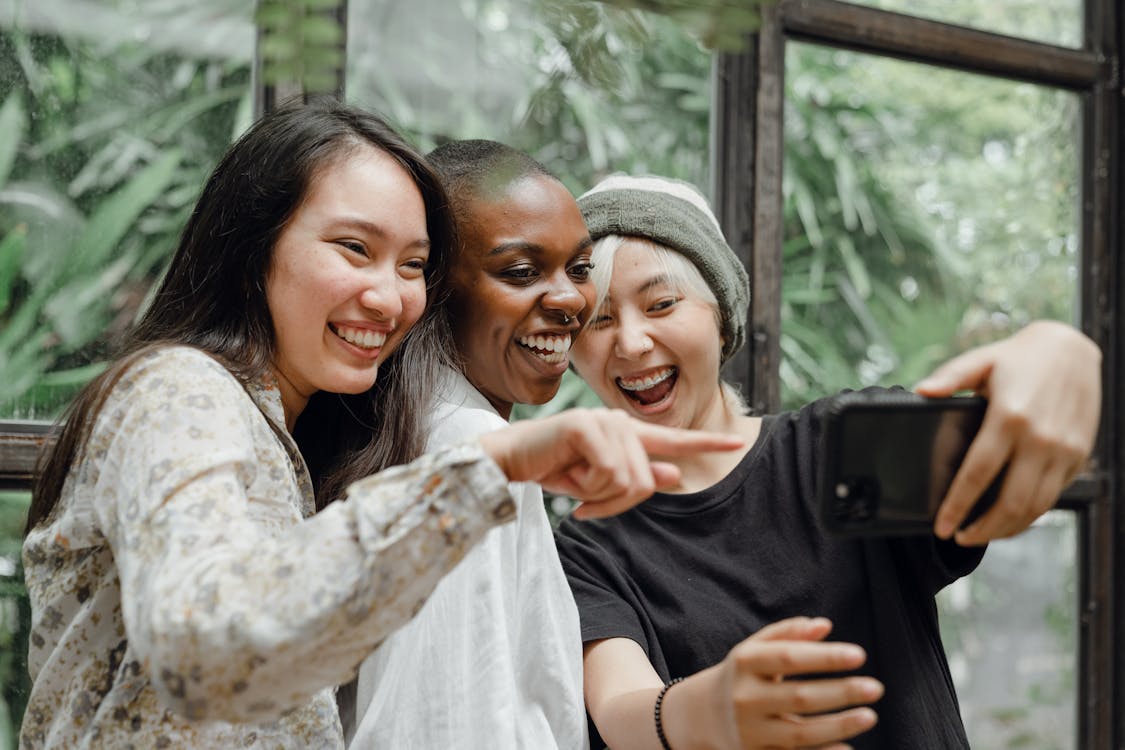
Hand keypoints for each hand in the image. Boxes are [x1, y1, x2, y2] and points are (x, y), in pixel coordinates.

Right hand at [477, 408, 742, 517]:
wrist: (511, 459)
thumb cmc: (552, 467)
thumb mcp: (598, 481)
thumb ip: (636, 476)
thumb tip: (676, 476)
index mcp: (627, 433)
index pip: (674, 439)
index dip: (707, 442)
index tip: (738, 441)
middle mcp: (620, 422)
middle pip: (646, 482)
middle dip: (616, 503)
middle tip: (585, 500)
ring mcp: (604, 421)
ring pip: (628, 480)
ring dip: (598, 495)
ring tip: (573, 483)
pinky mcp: (586, 426)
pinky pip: (607, 473)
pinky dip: (586, 487)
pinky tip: (566, 477)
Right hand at [678, 617, 881, 749]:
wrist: (698, 716)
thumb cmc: (739, 675)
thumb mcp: (753, 649)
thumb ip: (787, 634)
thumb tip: (824, 625)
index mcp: (745, 663)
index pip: (788, 658)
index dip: (824, 657)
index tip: (859, 655)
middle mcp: (745, 697)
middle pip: (799, 696)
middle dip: (841, 692)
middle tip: (876, 688)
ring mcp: (751, 731)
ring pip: (801, 732)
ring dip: (839, 725)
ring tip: (870, 715)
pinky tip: (847, 748)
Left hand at [916, 320, 1100, 543]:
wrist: (1073, 349)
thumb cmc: (1021, 357)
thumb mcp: (981, 360)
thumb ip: (950, 378)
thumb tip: (921, 392)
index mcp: (1009, 417)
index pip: (978, 474)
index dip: (957, 505)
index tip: (942, 525)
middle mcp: (1040, 439)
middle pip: (1010, 503)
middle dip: (982, 529)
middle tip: (958, 536)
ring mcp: (1063, 451)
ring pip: (1035, 507)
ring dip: (1006, 529)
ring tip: (979, 534)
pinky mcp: (1078, 456)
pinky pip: (1053, 497)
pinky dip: (1030, 516)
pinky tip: (1010, 519)